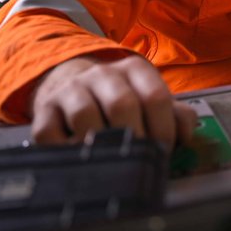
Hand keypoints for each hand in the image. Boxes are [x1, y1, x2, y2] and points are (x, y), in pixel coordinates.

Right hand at [29, 55, 197, 147]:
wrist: (69, 79)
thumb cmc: (118, 96)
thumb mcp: (148, 96)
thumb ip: (175, 113)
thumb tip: (186, 137)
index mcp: (134, 69)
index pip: (155, 96)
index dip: (164, 128)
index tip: (164, 151)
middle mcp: (102, 74)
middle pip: (121, 103)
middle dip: (134, 137)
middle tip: (138, 161)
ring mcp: (71, 90)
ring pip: (85, 115)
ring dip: (100, 143)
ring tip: (109, 160)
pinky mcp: (44, 109)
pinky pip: (49, 132)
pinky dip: (63, 149)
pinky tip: (78, 158)